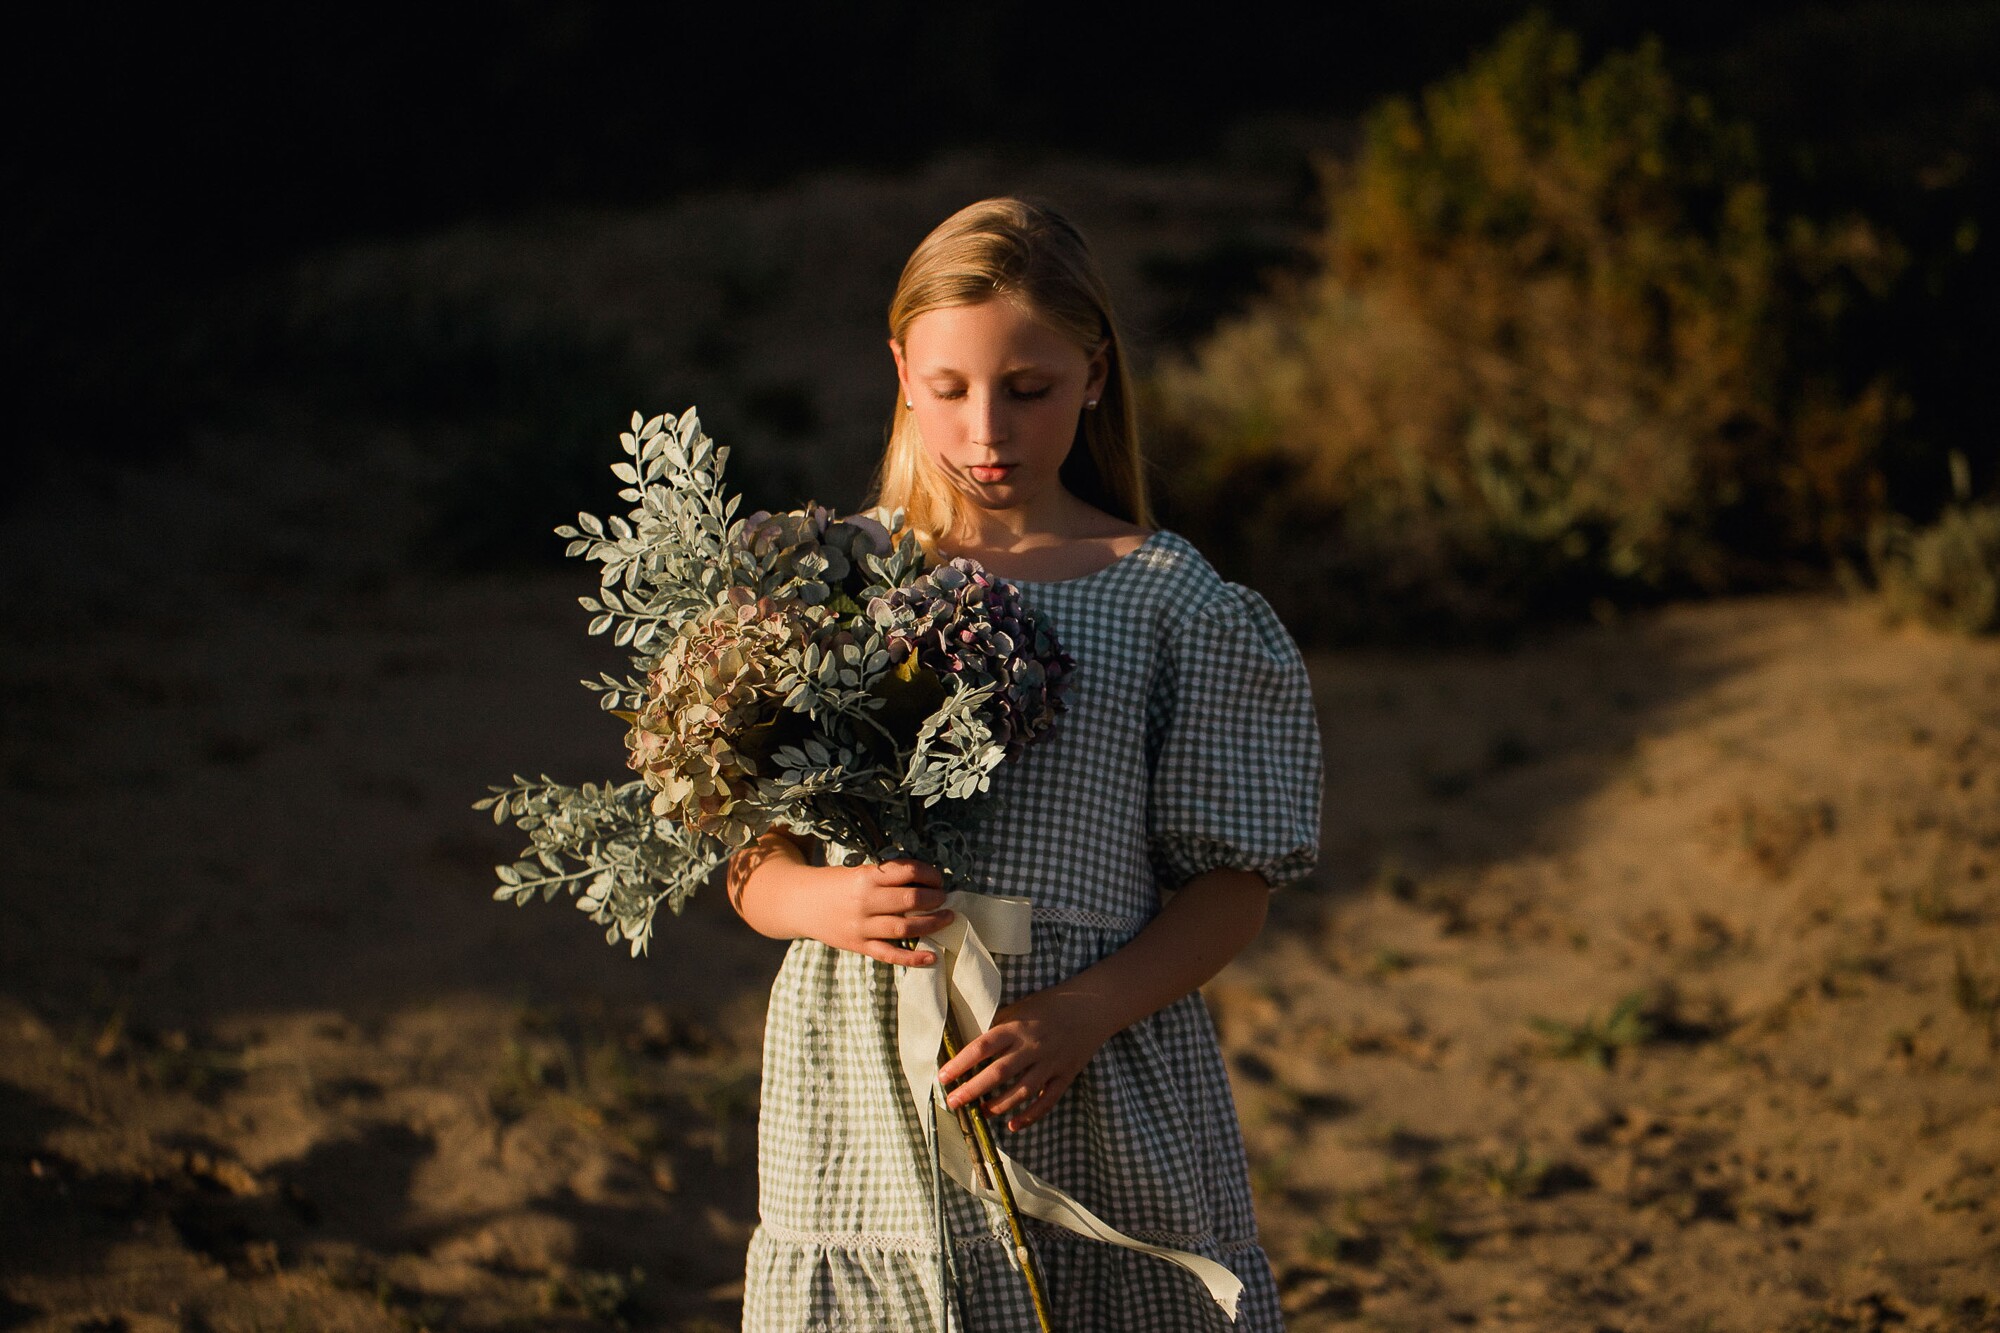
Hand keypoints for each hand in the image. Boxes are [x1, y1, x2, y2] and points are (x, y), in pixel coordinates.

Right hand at [804, 857, 954, 967]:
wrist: (799, 903)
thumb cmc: (833, 884)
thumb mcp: (857, 871)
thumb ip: (885, 876)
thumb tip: (923, 880)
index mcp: (866, 876)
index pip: (907, 871)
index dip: (929, 873)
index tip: (938, 878)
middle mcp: (865, 901)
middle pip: (910, 899)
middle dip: (935, 898)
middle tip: (945, 898)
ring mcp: (862, 926)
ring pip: (905, 927)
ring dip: (932, 923)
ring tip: (948, 918)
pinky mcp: (859, 946)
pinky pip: (890, 955)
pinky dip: (913, 958)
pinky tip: (932, 957)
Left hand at [938, 985, 1111, 1131]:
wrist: (1091, 1005)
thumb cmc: (1048, 1005)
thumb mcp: (1020, 1008)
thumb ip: (998, 1026)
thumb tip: (970, 1044)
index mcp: (1017, 1027)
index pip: (983, 1047)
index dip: (961, 1063)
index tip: (942, 1077)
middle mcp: (1032, 1046)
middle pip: (998, 1073)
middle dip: (973, 1090)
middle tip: (954, 1102)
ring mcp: (1051, 1062)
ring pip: (1022, 1091)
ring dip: (999, 1106)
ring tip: (981, 1113)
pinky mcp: (1066, 1074)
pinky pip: (1047, 1100)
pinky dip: (1030, 1116)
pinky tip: (1013, 1125)